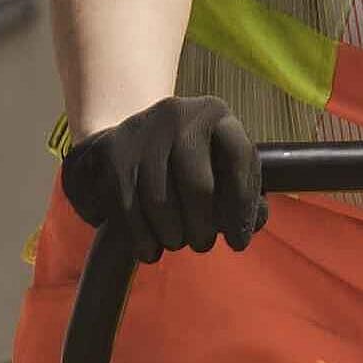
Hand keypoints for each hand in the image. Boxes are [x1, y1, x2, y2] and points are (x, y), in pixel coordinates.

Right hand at [58, 100, 265, 260]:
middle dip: (203, 227)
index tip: (238, 242)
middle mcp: (179, 115)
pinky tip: (150, 249)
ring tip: (176, 242)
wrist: (131, 140)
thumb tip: (251, 223)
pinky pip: (128, 208)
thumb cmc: (191, 164)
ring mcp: (142, 131)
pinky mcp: (111, 152)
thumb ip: (246, 196)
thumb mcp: (222, 167)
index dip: (242, 206)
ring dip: (172, 235)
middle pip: (197, 186)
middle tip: (203, 244)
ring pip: (159, 202)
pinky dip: (142, 238)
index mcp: (215, 114)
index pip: (239, 158)